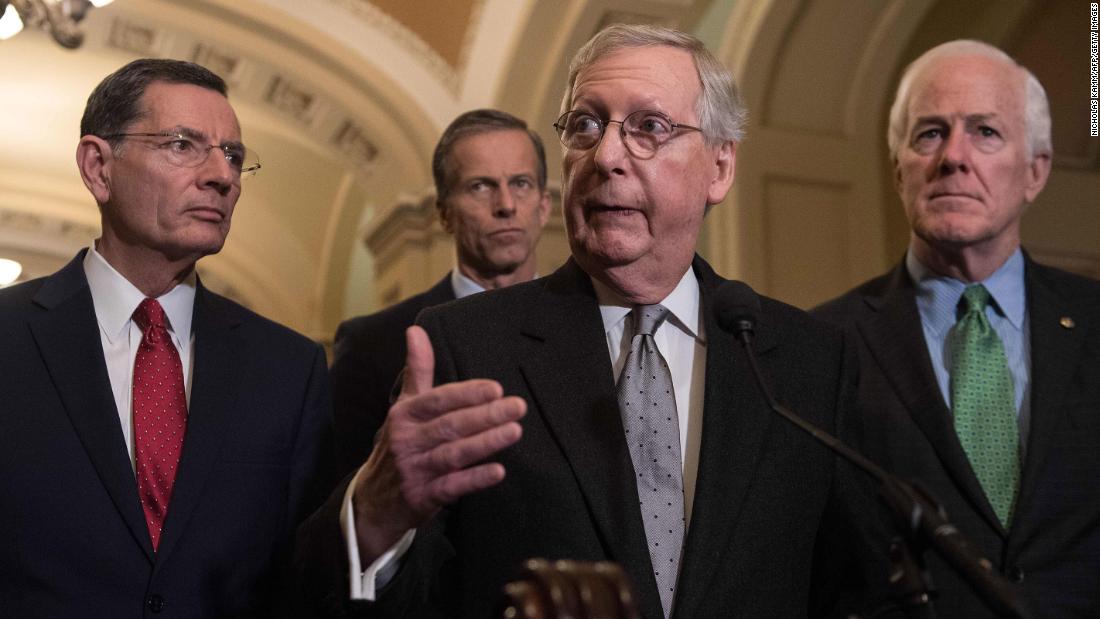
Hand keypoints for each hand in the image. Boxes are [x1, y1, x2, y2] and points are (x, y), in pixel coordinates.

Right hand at [351, 326, 524, 562]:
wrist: (373, 500)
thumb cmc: (400, 443)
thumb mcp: (405, 406)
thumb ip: (417, 370)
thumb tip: (416, 330)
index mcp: (404, 415)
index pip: (437, 400)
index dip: (466, 394)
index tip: (496, 388)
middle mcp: (407, 441)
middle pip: (450, 425)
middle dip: (486, 415)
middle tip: (518, 406)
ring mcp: (414, 470)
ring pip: (454, 454)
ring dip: (486, 442)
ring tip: (515, 431)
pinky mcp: (422, 498)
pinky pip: (451, 488)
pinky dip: (474, 479)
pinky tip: (498, 471)